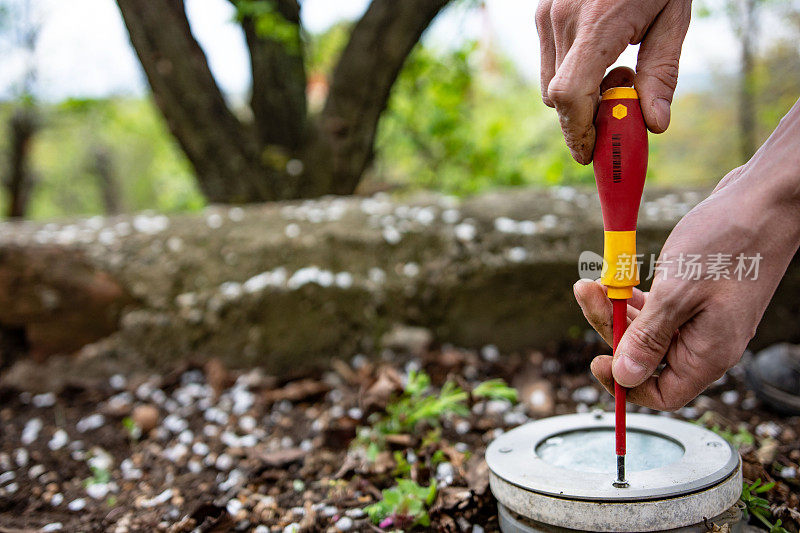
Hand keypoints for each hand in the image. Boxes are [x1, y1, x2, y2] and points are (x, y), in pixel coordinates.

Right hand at [536, 0, 691, 162]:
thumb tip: (655, 125)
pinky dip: (572, 75)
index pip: (571, 95)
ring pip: (550, 85)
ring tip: (617, 72)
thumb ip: (662, 73)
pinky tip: (602, 56)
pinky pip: (549, 64)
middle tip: (618, 116)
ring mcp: (547, 17)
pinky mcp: (542, 14)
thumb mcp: (674, 17)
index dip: (577, 132)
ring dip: (578, 96)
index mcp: (597, 24)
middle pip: (559, 99)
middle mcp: (561, 22)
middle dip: (584, 118)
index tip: (590, 154)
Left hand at [574, 156, 799, 409]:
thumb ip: (649, 338)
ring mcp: (701, 317)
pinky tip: (614, 279)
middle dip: (611, 329)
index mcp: (708, 353)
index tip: (597, 360)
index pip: (662, 394)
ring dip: (616, 309)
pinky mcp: (696, 295)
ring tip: (591, 282)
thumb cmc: (729, 243)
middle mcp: (705, 341)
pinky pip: (656, 307)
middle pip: (647, 357)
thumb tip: (624, 377)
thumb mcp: (678, 293)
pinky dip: (632, 296)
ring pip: (647, 329)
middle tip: (587, 293)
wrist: (766, 200)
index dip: (626, 384)